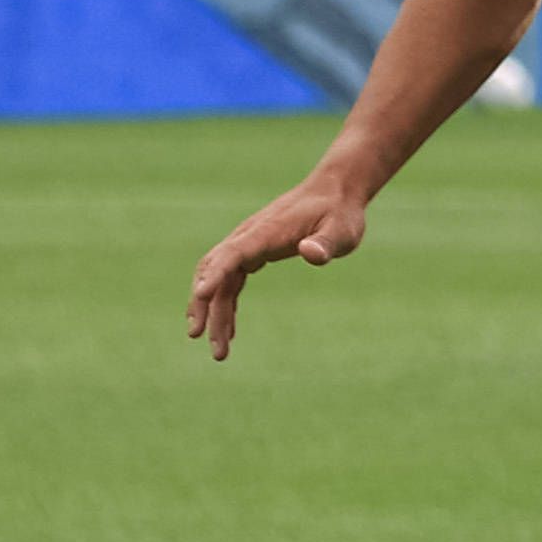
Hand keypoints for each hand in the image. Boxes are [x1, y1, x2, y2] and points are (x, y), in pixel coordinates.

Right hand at [188, 172, 369, 358]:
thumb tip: (310, 253)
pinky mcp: (254, 251)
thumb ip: (325, 243)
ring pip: (220, 280)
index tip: (200, 296)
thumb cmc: (339, 213)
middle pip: (215, 271)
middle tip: (202, 338)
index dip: (214, 274)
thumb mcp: (341, 230)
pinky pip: (231, 280)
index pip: (232, 254)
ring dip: (213, 312)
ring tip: (218, 349)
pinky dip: (226, 304)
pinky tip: (229, 330)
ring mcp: (248, 244)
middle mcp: (248, 237)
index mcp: (265, 232)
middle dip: (205, 304)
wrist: (334, 193)